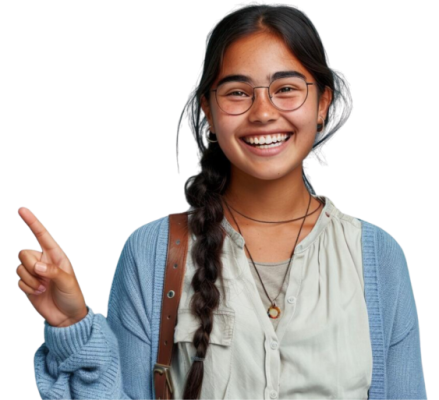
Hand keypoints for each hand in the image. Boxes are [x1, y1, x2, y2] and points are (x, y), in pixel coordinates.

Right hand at [16, 206, 86, 326]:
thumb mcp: (68, 283)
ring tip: (45, 288)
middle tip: (45, 280)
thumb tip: (37, 266)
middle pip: (23, 252)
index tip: (21, 209)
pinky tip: (39, 293)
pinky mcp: (27, 284)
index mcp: (56, 255)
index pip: (42, 234)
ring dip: (31, 280)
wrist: (66, 317)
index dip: (32, 221)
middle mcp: (43, 260)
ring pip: (19, 267)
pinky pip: (18, 281)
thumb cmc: (72, 296)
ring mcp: (34, 272)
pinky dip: (27, 288)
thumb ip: (53, 272)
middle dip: (30, 266)